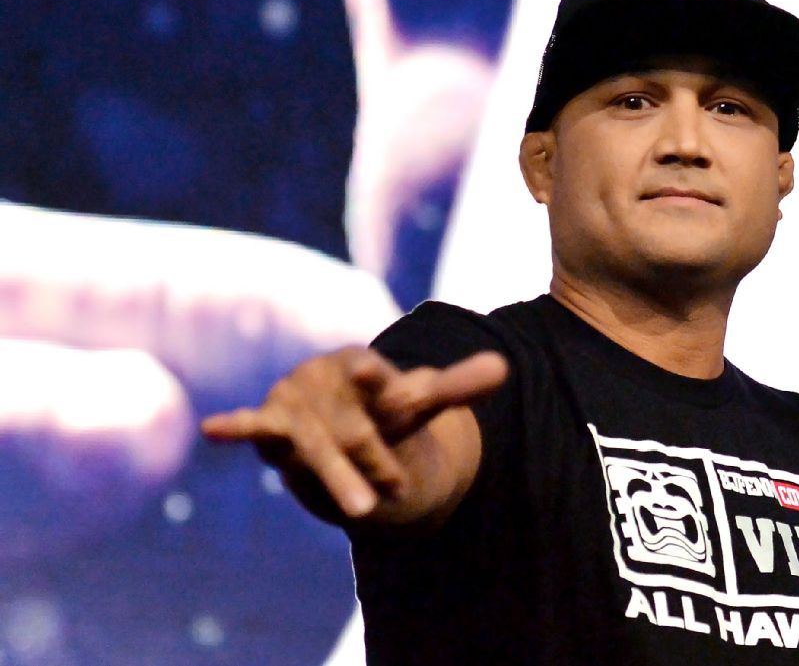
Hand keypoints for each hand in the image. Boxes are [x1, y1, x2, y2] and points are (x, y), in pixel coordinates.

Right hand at [201, 347, 507, 521]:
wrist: (337, 420)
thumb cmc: (381, 409)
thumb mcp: (420, 403)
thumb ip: (457, 386)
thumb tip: (504, 368)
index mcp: (366, 368)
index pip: (375, 377)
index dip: (379, 378)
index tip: (382, 374)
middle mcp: (327, 381)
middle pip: (355, 429)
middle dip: (373, 460)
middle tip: (396, 488)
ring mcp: (297, 401)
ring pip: (317, 446)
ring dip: (336, 476)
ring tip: (362, 512)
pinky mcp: (272, 425)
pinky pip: (253, 426)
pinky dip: (236, 427)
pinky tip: (211, 429)